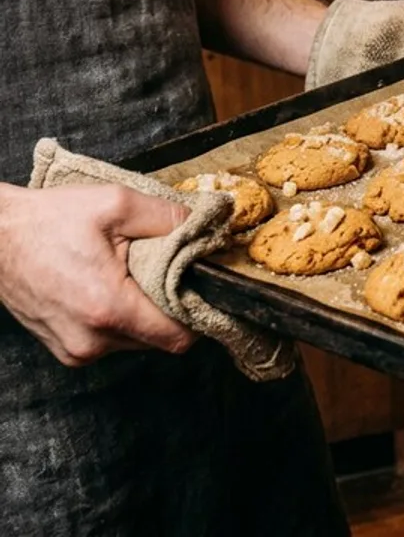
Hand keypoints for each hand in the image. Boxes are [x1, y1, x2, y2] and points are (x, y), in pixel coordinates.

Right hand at [0, 183, 195, 365]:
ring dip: (145, 313)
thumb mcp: (116, 203)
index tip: (202, 287)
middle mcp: (92, 341)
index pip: (178, 338)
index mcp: (109, 309)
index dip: (198, 313)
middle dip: (172, 308)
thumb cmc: (49, 220)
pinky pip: (110, 341)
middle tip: (170, 272)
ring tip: (136, 275)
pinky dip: (121, 318)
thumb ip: (167, 217)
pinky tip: (113, 286)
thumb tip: (204, 226)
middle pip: (159, 340)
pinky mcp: (64, 349)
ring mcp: (75, 350)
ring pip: (135, 341)